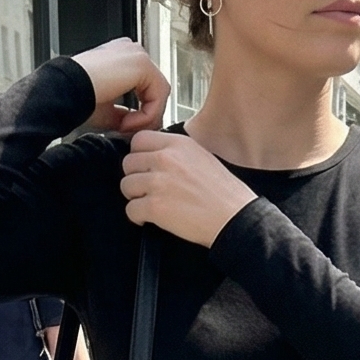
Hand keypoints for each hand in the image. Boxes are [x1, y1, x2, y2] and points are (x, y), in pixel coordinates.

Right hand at [73, 38, 169, 133]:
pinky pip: (158, 95)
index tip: (125, 129)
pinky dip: (147, 114)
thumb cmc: (75, 96)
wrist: (64, 90)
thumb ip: (124, 114)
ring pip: (160, 93)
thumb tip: (135, 125)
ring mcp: (137, 55)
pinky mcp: (141, 63)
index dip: (142, 112)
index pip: (146, 86)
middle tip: (130, 132)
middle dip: (147, 115)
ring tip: (125, 128)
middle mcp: (131, 52)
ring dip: (146, 117)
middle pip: (156, 89)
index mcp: (122, 59)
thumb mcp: (107, 109)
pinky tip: (127, 122)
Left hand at [119, 129, 256, 245]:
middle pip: (128, 163)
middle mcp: (165, 159)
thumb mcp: (202, 156)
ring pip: (126, 186)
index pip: (139, 140)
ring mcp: (158, 183)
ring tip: (151, 204)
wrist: (233, 217)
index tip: (145, 168)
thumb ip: (176, 152)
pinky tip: (150, 219)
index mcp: (178, 144)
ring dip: (135, 197)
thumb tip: (154, 156)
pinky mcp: (155, 206)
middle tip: (148, 190)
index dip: (139, 156)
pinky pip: (130, 209)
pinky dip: (138, 217)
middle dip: (136, 178)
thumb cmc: (223, 192)